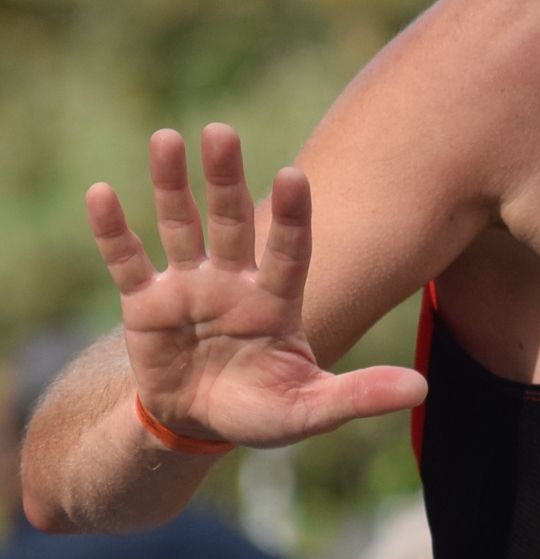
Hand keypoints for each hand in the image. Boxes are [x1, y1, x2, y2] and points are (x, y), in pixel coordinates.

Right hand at [87, 124, 425, 448]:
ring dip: (170, 184)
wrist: (201, 425)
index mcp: (277, 301)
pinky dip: (113, 230)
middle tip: (222, 132)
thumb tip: (420, 389)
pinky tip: (101, 192)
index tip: (292, 176)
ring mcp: (188, 287)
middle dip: (225, 179)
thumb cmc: (263, 410)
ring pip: (180, 226)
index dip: (290, 216)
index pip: (288, 250)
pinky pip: (127, 261)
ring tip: (166, 137)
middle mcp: (234, 282)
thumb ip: (359, 395)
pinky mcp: (145, 303)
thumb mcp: (311, 409)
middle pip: (231, 221)